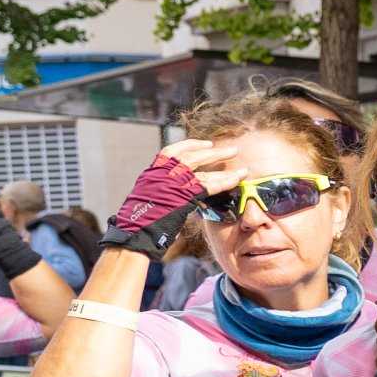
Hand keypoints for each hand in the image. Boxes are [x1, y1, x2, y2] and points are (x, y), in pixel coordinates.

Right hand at [106, 141, 226, 249]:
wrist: (135, 233)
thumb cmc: (142, 222)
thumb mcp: (151, 199)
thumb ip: (166, 190)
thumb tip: (179, 191)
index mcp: (153, 173)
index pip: (171, 152)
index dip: (189, 146)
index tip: (206, 143)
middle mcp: (161, 174)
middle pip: (190, 156)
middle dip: (212, 152)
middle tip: (232, 150)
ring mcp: (170, 183)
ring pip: (201, 167)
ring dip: (222, 164)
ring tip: (241, 165)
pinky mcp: (182, 196)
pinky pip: (209, 185)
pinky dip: (224, 181)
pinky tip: (237, 179)